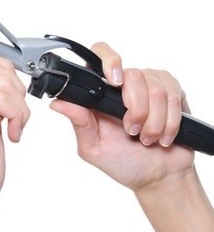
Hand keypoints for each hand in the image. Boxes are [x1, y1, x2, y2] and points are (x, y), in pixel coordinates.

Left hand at [50, 42, 194, 190]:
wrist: (158, 176)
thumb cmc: (123, 162)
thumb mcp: (93, 147)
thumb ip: (79, 123)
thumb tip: (56, 103)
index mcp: (100, 93)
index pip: (100, 55)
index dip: (109, 61)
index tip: (114, 82)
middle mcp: (124, 84)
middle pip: (133, 74)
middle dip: (136, 109)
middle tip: (131, 130)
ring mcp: (150, 85)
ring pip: (156, 88)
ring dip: (153, 121)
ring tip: (146, 138)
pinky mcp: (173, 92)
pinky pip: (174, 96)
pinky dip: (169, 121)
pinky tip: (163, 136)